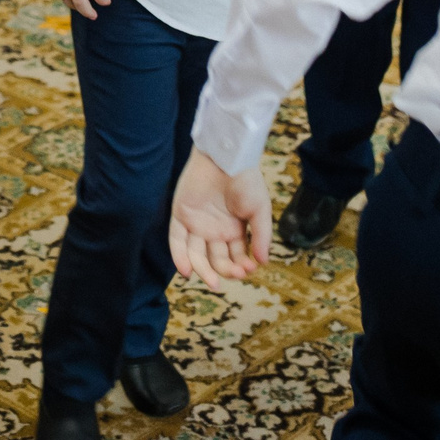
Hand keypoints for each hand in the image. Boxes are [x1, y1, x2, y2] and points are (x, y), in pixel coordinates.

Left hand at [168, 151, 272, 289]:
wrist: (227, 157)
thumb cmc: (246, 181)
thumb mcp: (260, 210)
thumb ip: (261, 236)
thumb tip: (263, 262)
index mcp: (234, 230)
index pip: (236, 257)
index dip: (242, 266)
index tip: (249, 269)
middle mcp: (214, 230)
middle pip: (216, 259)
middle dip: (226, 270)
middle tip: (235, 274)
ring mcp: (196, 224)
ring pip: (196, 255)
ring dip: (204, 270)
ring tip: (213, 282)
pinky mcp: (180, 215)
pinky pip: (177, 241)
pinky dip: (180, 257)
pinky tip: (187, 272)